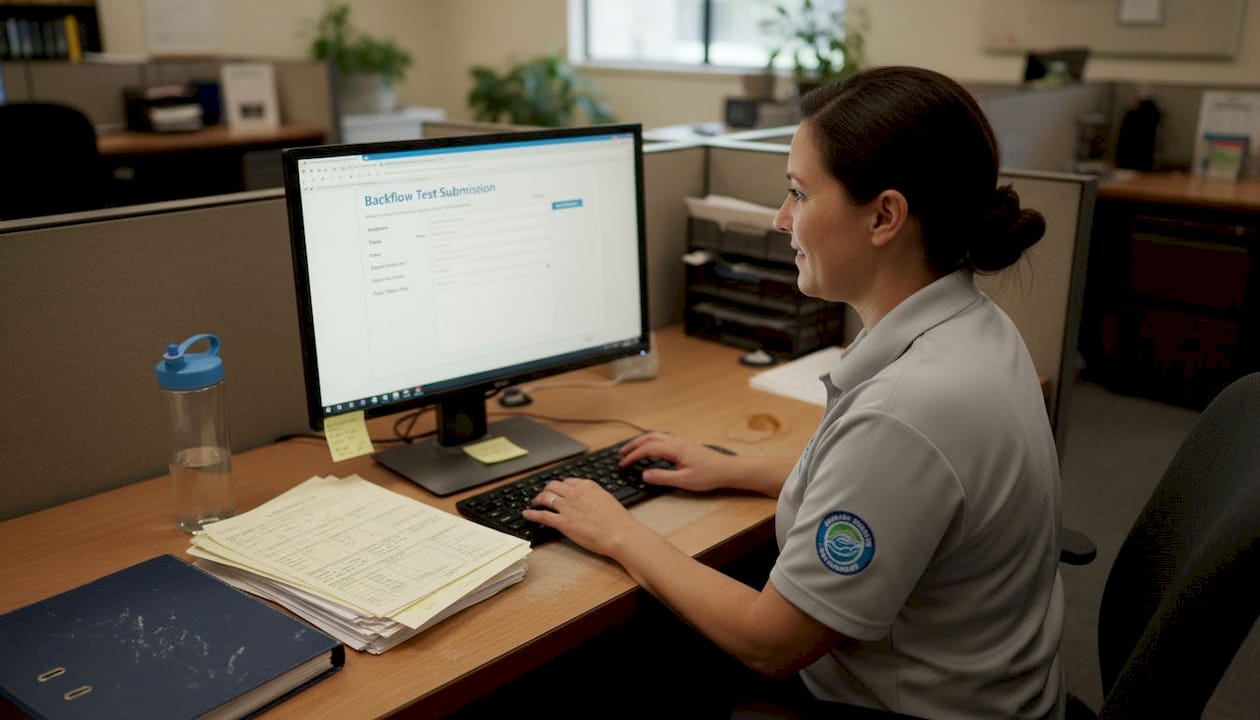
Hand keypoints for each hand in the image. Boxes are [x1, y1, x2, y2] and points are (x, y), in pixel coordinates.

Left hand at [522, 478, 646, 556]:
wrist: (620, 533)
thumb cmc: (618, 521)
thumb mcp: (607, 499)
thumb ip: (594, 496)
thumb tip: (588, 499)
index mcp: (587, 486)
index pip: (567, 481)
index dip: (560, 487)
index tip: (558, 490)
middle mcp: (575, 493)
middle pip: (553, 486)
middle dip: (546, 490)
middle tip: (544, 496)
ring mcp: (567, 507)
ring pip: (545, 497)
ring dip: (538, 499)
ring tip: (534, 503)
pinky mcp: (563, 522)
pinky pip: (542, 515)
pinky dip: (532, 514)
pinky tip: (527, 514)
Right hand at [618, 431, 735, 492]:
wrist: (727, 469)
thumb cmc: (709, 475)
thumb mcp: (684, 481)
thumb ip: (662, 477)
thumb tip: (644, 474)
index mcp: (674, 448)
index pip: (647, 449)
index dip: (632, 456)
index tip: (623, 464)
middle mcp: (676, 441)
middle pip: (649, 438)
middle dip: (633, 445)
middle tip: (621, 453)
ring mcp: (680, 441)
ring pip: (655, 435)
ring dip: (641, 441)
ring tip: (631, 449)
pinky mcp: (684, 444)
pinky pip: (662, 437)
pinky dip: (651, 440)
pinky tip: (650, 447)